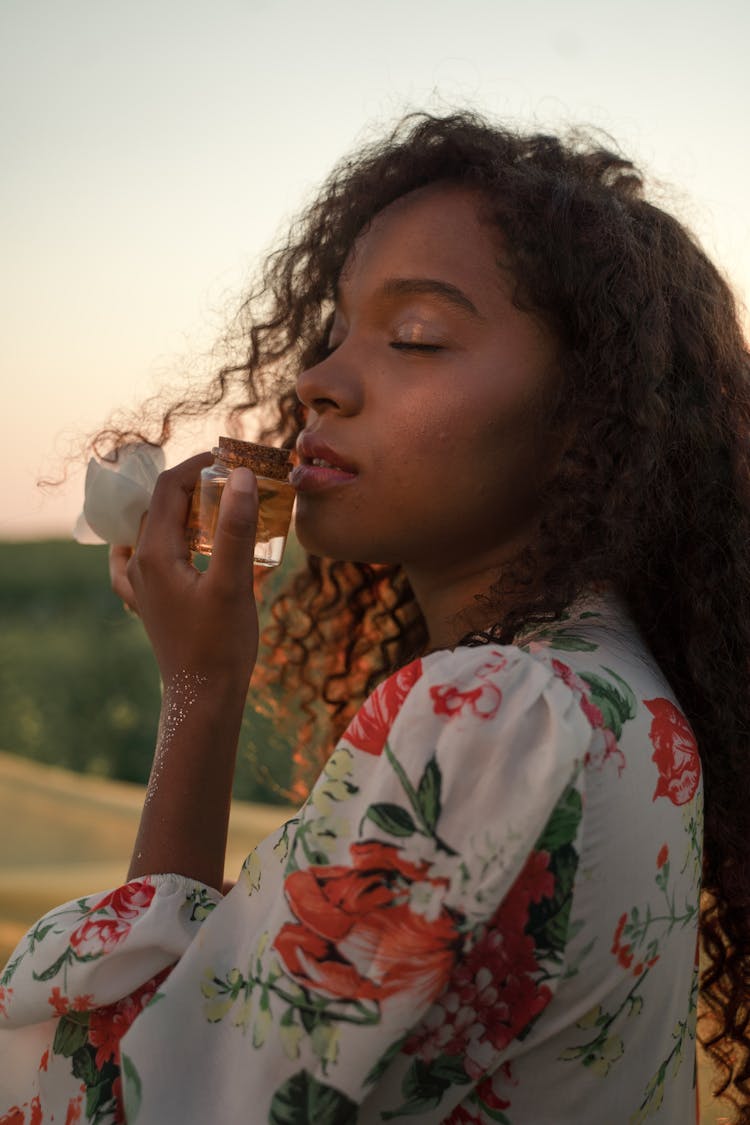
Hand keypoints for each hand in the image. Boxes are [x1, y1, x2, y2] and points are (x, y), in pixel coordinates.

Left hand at [110, 453, 259, 688]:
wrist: (204, 699)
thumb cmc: (221, 644)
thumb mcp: (233, 582)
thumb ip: (234, 527)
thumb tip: (239, 476)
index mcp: (155, 553)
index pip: (169, 488)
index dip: (200, 465)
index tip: (234, 460)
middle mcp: (139, 563)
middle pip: (162, 506)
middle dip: (197, 486)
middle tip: (236, 482)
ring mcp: (140, 584)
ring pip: (154, 530)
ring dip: (183, 511)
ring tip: (216, 508)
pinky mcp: (149, 603)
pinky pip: (139, 560)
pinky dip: (157, 541)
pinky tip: (164, 544)